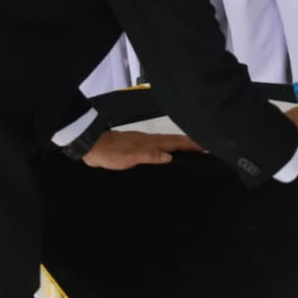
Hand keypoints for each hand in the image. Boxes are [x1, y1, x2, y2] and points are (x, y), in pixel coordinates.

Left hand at [82, 130, 202, 169]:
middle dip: (189, 143)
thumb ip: (149, 156)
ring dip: (180, 146)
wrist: (91, 146)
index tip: (206, 146)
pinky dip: (167, 148)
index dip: (190, 144)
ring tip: (191, 150)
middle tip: (205, 147)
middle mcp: (148, 141)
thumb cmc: (109, 153)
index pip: (175, 142)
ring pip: (166, 143)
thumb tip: (170, 157)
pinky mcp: (135, 147)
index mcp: (149, 142)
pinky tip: (166, 154)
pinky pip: (157, 147)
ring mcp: (142, 143)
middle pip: (173, 141)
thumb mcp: (129, 157)